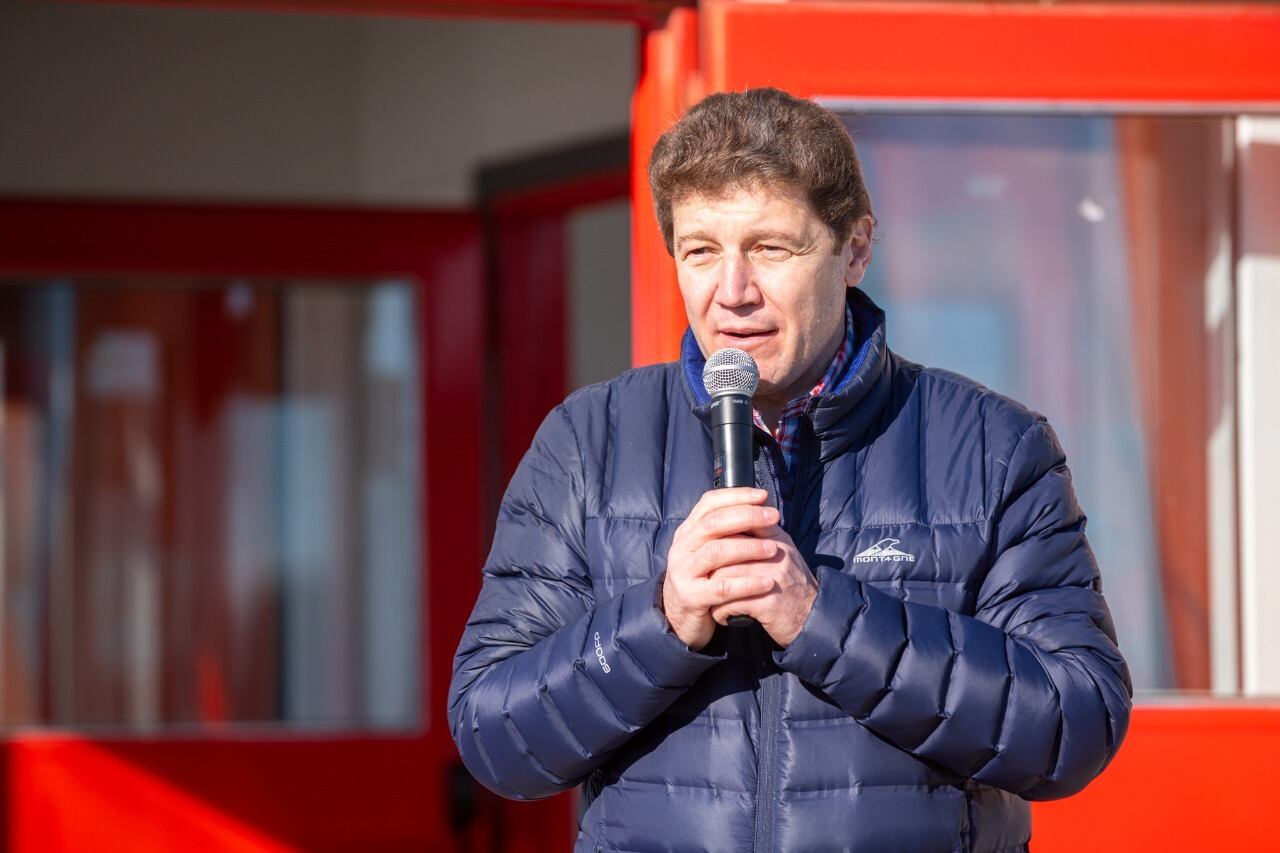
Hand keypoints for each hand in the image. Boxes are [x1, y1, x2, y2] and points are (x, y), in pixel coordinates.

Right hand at [662, 488, 781, 650]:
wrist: (680, 617)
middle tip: (773, 517)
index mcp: (688, 531)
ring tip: (773, 549)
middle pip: (713, 523)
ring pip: (716, 552)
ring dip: (748, 548)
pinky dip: (747, 584)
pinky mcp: (691, 597)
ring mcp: (684, 572)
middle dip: (746, 517)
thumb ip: (728, 532)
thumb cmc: (704, 579)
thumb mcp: (710, 551)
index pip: (709, 503)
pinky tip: (767, 582)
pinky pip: (722, 588)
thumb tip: (761, 508)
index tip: (763, 496)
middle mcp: (682, 547)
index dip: (736, 496)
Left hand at [709, 524, 816, 647]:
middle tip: (704, 577)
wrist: (814, 618)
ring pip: (723, 575)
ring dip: (712, 589)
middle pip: (726, 549)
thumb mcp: (782, 553)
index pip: (741, 523)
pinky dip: (721, 611)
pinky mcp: (767, 603)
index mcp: (776, 539)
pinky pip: (730, 601)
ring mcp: (772, 578)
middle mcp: (775, 554)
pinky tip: (723, 615)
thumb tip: (731, 519)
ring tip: (711, 598)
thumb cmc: (792, 585)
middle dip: (710, 566)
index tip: (707, 551)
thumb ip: (761, 535)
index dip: (719, 537)